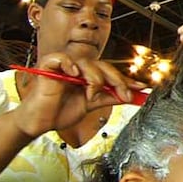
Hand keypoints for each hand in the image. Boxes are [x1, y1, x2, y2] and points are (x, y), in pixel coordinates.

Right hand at [13, 53, 145, 137]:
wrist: (40, 123)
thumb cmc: (61, 112)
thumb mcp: (92, 105)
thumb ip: (110, 98)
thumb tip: (131, 96)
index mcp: (88, 75)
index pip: (110, 72)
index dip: (126, 80)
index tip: (142, 88)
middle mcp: (78, 68)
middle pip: (103, 66)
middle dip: (117, 81)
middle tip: (125, 94)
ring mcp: (64, 66)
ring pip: (87, 63)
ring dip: (94, 79)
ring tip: (91, 95)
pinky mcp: (48, 66)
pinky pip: (61, 58)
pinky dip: (69, 64)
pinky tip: (75, 76)